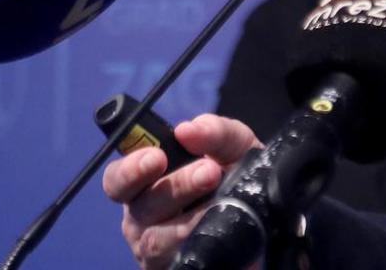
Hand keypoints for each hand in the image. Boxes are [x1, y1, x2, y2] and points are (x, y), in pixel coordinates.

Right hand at [101, 112, 260, 269]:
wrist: (268, 218)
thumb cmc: (237, 175)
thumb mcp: (234, 146)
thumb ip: (215, 132)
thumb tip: (187, 129)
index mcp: (147, 182)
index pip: (118, 178)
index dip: (130, 169)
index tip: (157, 157)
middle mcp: (143, 216)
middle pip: (141, 206)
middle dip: (177, 186)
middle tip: (209, 171)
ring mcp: (155, 248)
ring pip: (158, 239)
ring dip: (192, 218)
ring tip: (222, 200)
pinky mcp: (175, 268)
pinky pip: (180, 261)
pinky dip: (200, 244)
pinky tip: (220, 230)